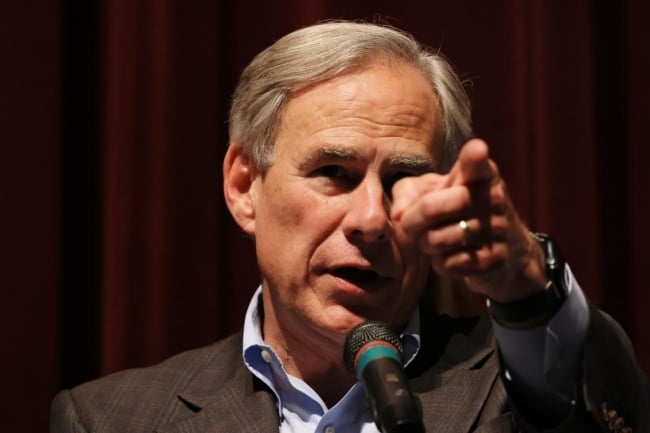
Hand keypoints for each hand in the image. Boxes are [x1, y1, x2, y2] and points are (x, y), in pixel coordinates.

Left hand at [391, 139, 546, 302]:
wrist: (497, 247)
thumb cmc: (452, 210)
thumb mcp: (429, 191)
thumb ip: (408, 193)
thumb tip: (400, 215)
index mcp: (479, 173)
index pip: (476, 162)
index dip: (474, 156)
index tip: (477, 150)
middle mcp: (493, 196)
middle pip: (429, 208)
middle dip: (411, 222)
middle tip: (413, 225)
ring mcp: (498, 228)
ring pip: (435, 241)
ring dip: (425, 245)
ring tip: (435, 240)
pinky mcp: (496, 258)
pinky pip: (449, 264)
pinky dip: (440, 264)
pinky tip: (451, 256)